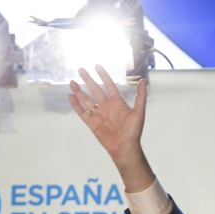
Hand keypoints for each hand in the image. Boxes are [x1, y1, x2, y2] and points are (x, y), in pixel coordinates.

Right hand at [69, 65, 154, 191]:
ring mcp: (98, 114)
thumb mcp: (139, 112)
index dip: (103, 75)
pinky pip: (82, 112)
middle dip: (88, 80)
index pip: (109, 85)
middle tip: (81, 69)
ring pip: (86, 100)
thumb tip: (144, 81)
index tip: (97, 66)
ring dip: (79, 91)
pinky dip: (76, 105)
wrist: (125, 147)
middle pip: (95, 90)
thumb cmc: (133, 130)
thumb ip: (140, 96)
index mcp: (117, 103)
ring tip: (72, 82)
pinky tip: (71, 96)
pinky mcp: (92, 123)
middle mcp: (106, 106)